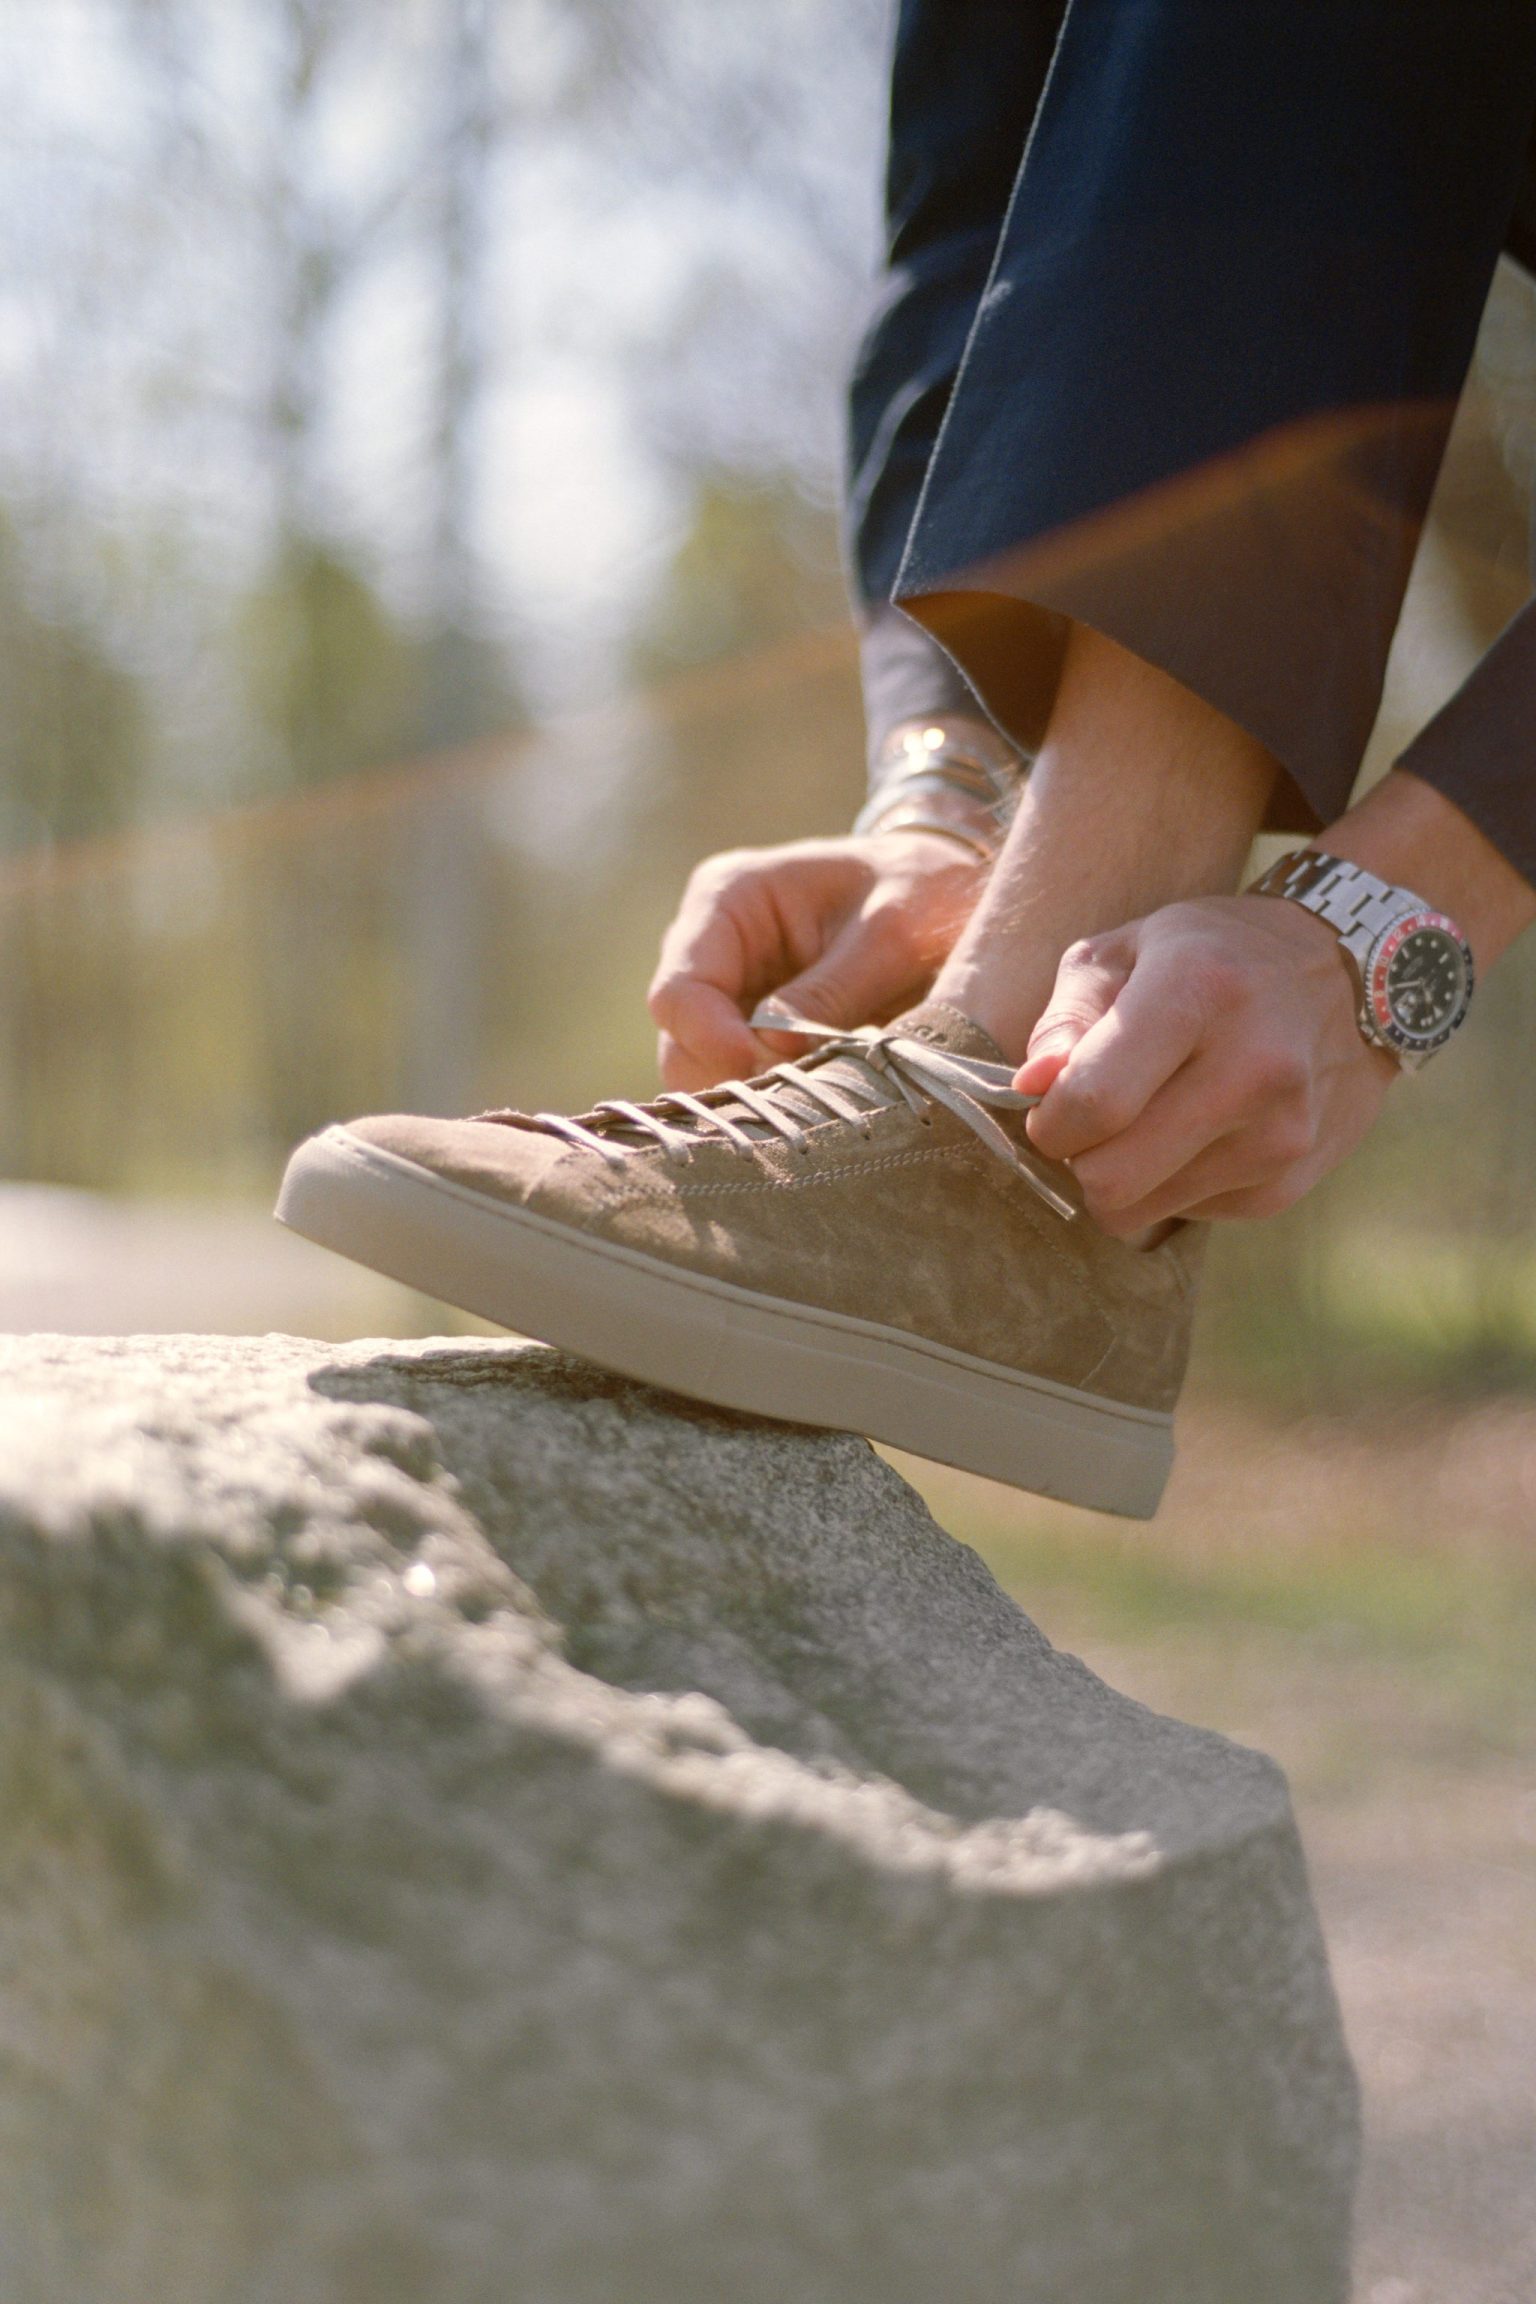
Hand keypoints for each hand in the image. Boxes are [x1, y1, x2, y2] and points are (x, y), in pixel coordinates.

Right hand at [648, 833, 985, 1089]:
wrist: (953, 896)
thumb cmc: (923, 892)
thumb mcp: (892, 934)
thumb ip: (831, 991)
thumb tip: (773, 1053)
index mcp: (730, 898)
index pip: (679, 989)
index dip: (710, 1041)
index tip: (761, 1072)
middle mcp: (713, 947)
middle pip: (681, 1039)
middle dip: (728, 1078)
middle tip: (794, 1106)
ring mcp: (731, 991)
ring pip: (703, 1069)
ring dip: (750, 1096)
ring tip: (812, 1108)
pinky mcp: (756, 1030)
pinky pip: (741, 1079)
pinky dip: (770, 1100)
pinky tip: (815, 1108)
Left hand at [1015, 895, 1397, 1230]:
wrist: (1351, 972)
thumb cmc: (1211, 955)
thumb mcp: (1126, 951)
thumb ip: (1065, 1019)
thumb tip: (1029, 1089)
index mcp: (1198, 990)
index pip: (1094, 1101)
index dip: (1049, 1122)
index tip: (1050, 1110)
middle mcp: (1252, 1066)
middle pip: (1113, 1177)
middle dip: (1080, 1160)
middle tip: (1093, 1125)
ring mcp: (1281, 1131)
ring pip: (1143, 1209)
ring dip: (1128, 1176)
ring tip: (1155, 1118)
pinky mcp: (1293, 1179)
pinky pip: (1190, 1215)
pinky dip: (1176, 1184)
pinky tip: (1201, 1131)